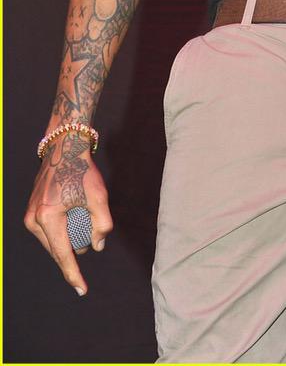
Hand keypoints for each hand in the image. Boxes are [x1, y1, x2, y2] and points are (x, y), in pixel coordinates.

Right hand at [24, 134, 112, 295]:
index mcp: (48, 217)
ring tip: (81, 215)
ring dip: (69, 237)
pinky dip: (62, 229)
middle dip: (76, 248)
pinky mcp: (31, 211)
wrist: (64, 148)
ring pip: (53, 241)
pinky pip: (48, 231)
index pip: (63, 255)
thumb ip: (102, 224)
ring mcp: (30, 215)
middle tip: (90, 225)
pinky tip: (72, 213)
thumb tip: (97, 247)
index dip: (74, 274)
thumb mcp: (99, 196)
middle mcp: (34, 219)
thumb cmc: (82, 170)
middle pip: (58, 249)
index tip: (82, 290)